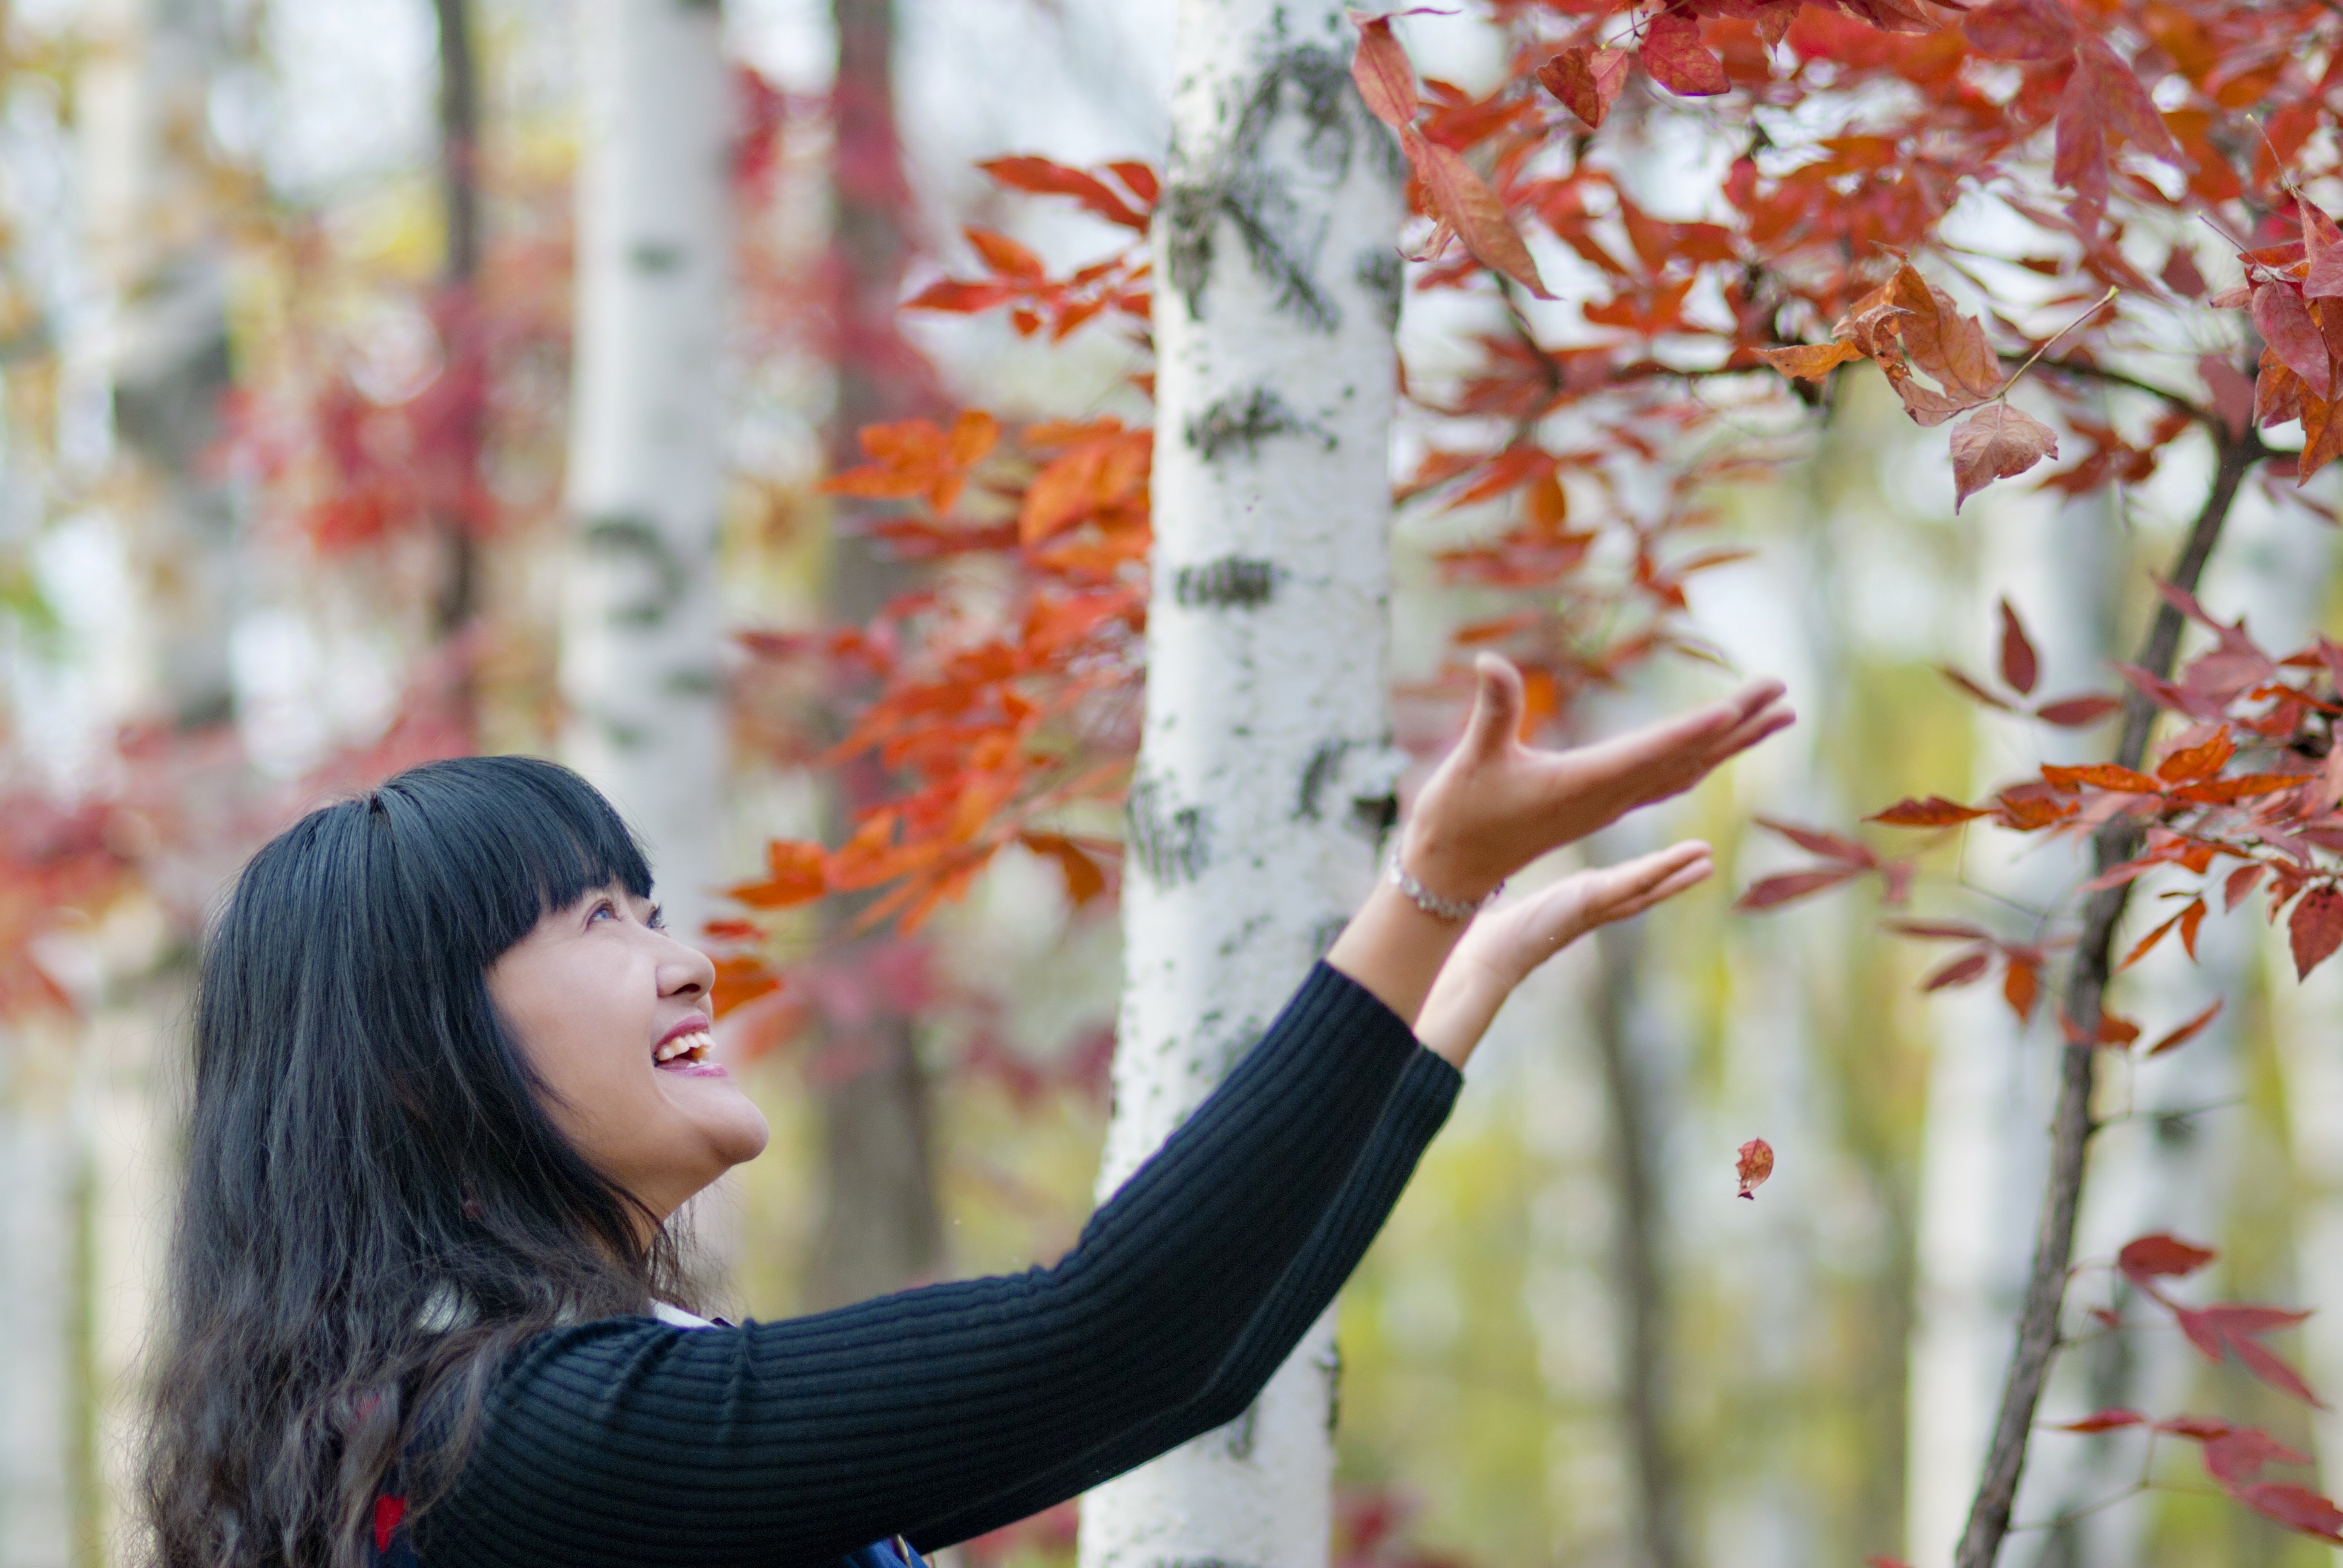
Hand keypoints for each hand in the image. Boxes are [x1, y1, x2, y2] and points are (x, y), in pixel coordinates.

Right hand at [1403, 655, 1791, 904]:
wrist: (1452, 868)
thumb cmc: (1459, 813)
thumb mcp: (1472, 758)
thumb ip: (1491, 710)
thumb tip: (1488, 662)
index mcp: (1584, 785)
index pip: (1650, 754)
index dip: (1693, 731)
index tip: (1738, 710)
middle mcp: (1609, 798)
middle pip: (1687, 759)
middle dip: (1737, 725)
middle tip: (1782, 690)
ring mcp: (1610, 804)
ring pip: (1687, 770)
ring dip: (1733, 742)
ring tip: (1777, 715)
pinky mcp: (1602, 804)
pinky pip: (1668, 781)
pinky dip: (1702, 758)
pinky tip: (1719, 746)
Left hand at [1415, 841, 1712, 1066]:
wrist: (1482, 958)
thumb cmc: (1485, 935)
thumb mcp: (1502, 898)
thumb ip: (1499, 885)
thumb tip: (1480, 876)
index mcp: (1572, 905)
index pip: (1617, 887)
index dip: (1643, 875)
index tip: (1663, 861)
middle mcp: (1588, 909)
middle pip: (1641, 890)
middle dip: (1672, 876)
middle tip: (1704, 859)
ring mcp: (1593, 907)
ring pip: (1645, 887)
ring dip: (1677, 873)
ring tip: (1707, 858)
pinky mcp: (1591, 903)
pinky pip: (1635, 883)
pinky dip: (1661, 870)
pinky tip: (1686, 860)